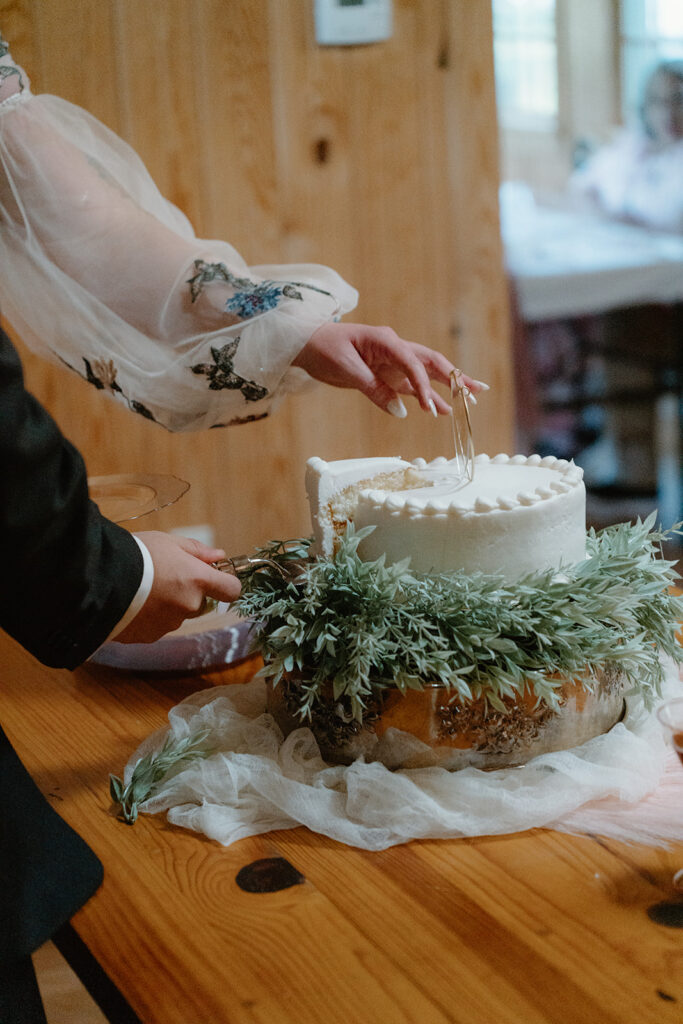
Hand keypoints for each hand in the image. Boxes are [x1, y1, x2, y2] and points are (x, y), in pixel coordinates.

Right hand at [115, 532, 240, 643]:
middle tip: (163, 577)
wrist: (99, 581)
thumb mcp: (168, 542)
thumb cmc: (136, 555)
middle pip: (200, 603)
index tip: (216, 577)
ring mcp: (169, 624)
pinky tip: (132, 604)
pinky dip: (149, 618)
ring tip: (142, 590)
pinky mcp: (149, 636)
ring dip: (167, 606)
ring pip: (176, 615)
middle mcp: (189, 606)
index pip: (231, 590)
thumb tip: (218, 556)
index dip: (225, 583)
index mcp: (198, 581)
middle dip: (187, 592)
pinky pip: (156, 627)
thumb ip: (197, 551)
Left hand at [293, 322, 485, 415]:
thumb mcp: (345, 370)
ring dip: (447, 388)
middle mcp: (395, 349)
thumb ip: (374, 389)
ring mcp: (392, 362)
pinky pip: (411, 386)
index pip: (413, 363)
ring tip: (470, 400)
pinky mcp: (386, 374)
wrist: (306, 344)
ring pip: (426, 375)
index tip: (430, 408)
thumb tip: (400, 410)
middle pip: (432, 363)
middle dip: (456, 377)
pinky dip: (426, 396)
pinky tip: (440, 408)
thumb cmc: (323, 350)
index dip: (425, 386)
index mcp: (386, 341)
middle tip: (477, 391)